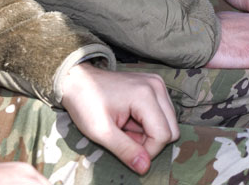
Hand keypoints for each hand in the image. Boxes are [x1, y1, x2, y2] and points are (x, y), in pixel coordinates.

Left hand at [56, 63, 177, 174]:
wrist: (77, 79)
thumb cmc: (85, 103)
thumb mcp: (100, 132)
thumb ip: (125, 150)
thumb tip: (145, 167)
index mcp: (146, 95)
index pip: (163, 135)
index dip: (148, 151)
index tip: (127, 151)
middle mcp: (157, 87)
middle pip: (172, 130)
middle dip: (150, 142)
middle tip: (125, 138)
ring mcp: (157, 85)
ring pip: (169, 123)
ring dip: (149, 133)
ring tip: (125, 128)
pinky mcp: (155, 86)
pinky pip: (163, 114)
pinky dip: (148, 124)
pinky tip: (129, 120)